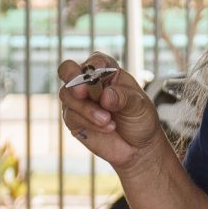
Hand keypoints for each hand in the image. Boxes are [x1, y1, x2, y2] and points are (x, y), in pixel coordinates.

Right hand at [56, 55, 164, 174]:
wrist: (138, 148)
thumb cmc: (140, 120)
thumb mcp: (139, 106)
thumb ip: (124, 98)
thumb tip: (105, 96)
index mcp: (108, 73)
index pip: (96, 60)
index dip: (94, 64)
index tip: (99, 71)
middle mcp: (89, 83)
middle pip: (68, 70)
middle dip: (72, 76)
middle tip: (82, 91)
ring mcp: (79, 101)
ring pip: (67, 95)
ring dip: (87, 108)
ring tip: (108, 120)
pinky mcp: (74, 119)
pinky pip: (72, 115)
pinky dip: (90, 122)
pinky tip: (108, 127)